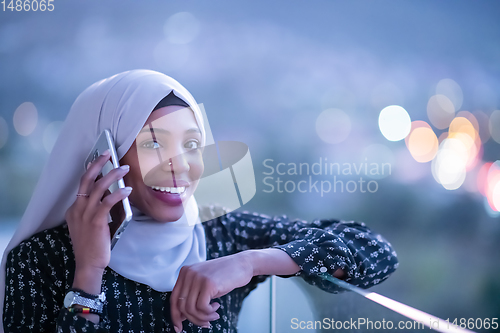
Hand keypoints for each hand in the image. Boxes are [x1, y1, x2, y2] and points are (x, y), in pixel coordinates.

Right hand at [65, 150, 131, 278]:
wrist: (88, 264)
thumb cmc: (92, 245)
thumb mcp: (89, 225)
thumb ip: (97, 210)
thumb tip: (112, 195)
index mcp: (74, 209)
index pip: (82, 184)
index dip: (92, 170)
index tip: (100, 159)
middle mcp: (77, 208)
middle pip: (86, 179)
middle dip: (98, 164)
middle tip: (109, 153)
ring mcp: (86, 214)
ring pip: (98, 187)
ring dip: (112, 175)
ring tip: (124, 168)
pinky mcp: (96, 221)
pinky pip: (108, 202)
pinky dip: (118, 194)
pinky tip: (127, 190)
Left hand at [170, 252, 253, 331]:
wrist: (242, 264)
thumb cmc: (225, 275)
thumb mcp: (204, 284)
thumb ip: (192, 295)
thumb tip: (182, 316)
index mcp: (185, 272)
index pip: (173, 298)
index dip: (175, 316)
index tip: (179, 328)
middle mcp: (188, 273)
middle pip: (182, 306)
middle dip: (194, 319)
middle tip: (206, 323)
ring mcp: (197, 277)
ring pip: (191, 309)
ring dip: (204, 317)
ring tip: (214, 315)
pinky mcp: (208, 283)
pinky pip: (202, 307)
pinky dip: (209, 312)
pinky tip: (217, 307)